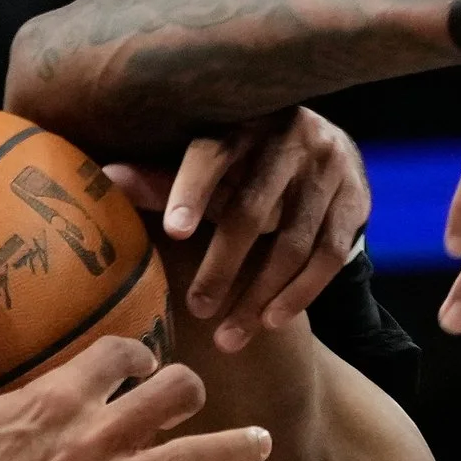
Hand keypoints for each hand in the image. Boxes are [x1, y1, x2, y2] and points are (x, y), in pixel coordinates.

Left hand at [106, 107, 370, 353]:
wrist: (322, 151)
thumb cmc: (243, 164)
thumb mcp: (205, 167)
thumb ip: (161, 179)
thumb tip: (105, 179)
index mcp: (239, 123)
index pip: (212, 155)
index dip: (191, 192)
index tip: (173, 233)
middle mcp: (288, 138)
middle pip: (253, 210)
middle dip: (222, 268)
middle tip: (196, 311)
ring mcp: (328, 168)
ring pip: (293, 242)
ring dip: (259, 296)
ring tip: (228, 337)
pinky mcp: (355, 199)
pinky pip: (329, 256)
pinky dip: (300, 294)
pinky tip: (271, 322)